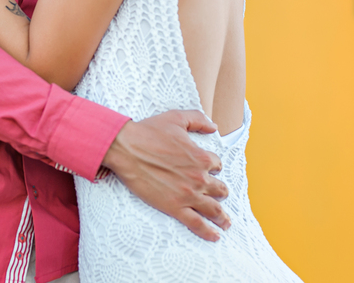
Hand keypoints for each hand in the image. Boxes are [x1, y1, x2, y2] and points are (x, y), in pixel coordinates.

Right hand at [101, 110, 229, 240]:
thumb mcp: (176, 118)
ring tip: (226, 223)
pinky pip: (197, 223)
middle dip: (220, 192)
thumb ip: (198, 120)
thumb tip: (213, 127)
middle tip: (219, 196)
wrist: (127, 148)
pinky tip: (215, 236)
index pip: (216, 165)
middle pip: (219, 189)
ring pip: (213, 209)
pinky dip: (208, 232)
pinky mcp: (175, 207)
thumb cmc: (149, 131)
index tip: (207, 169)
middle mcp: (199, 177)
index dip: (212, 167)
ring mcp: (188, 194)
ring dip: (222, 217)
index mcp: (201, 157)